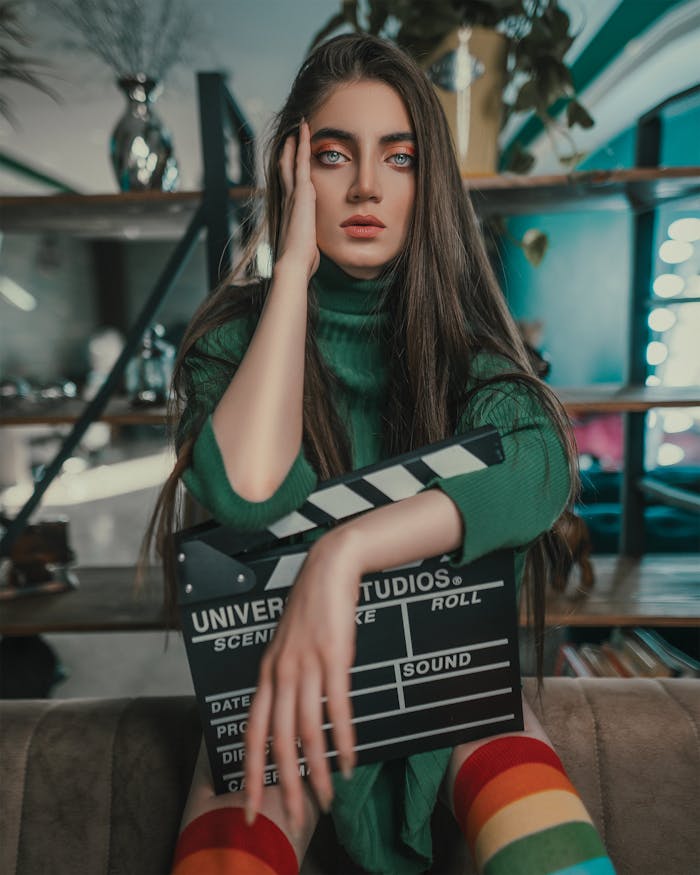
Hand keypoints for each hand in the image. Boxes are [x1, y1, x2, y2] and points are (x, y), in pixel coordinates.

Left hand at [244, 529, 359, 830]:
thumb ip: (286, 681)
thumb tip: (294, 717)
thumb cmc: (310, 610)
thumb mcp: (288, 648)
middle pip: (278, 741)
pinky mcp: (333, 657)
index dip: (251, 773)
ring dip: (317, 769)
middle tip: (294, 817)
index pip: (252, 734)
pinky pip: (337, 706)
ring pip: (307, 730)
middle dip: (284, 785)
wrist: (328, 569)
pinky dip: (343, 737)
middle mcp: (280, 673)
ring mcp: (305, 665)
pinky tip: (349, 760)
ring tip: (328, 798)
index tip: (251, 807)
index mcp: (266, 674)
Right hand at [277, 120, 319, 280]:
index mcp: (290, 212)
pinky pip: (302, 161)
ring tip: (299, 127)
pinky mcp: (301, 191)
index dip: (291, 174)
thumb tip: (312, 253)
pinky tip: (305, 130)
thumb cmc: (302, 261)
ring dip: (295, 144)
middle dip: (288, 153)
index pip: (290, 187)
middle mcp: (288, 200)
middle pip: (286, 170)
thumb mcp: (307, 249)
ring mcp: (293, 194)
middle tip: (290, 137)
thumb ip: (308, 243)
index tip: (293, 162)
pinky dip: (303, 144)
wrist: (294, 261)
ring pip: (292, 161)